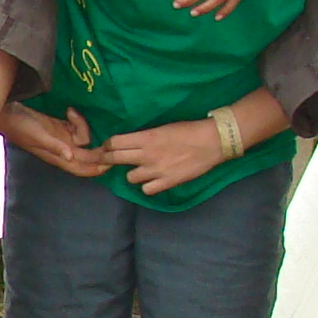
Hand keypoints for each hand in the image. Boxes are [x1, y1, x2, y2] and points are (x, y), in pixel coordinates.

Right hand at [0, 103, 113, 178]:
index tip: (112, 162)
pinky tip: (69, 111)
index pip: (83, 168)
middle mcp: (63, 149)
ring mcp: (62, 138)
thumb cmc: (19, 126)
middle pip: (88, 155)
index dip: (98, 168)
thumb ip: (55, 146)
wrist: (7, 112)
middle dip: (99, 149)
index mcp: (58, 156)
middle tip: (110, 140)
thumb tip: (71, 157)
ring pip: (83, 138)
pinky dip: (77, 119)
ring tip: (71, 114)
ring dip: (82, 126)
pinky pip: (76, 126)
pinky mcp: (59, 126)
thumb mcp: (38, 136)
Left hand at [104, 117, 229, 194]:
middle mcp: (147, 154)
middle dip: (107, 159)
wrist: (212, 141)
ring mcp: (156, 170)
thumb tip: (129, 143)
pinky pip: (146, 190)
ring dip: (133, 174)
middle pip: (115, 158)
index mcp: (146, 137)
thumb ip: (144, 137)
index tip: (106, 147)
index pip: (114, 142)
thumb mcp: (162, 128)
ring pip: (129, 178)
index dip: (106, 145)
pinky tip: (153, 180)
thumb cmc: (188, 130)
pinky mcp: (167, 183)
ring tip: (141, 170)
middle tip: (106, 160)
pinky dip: (148, 186)